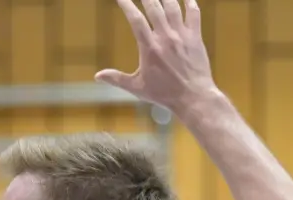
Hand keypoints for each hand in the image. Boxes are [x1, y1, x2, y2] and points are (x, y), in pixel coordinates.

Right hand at [95, 0, 215, 114]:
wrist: (193, 96)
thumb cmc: (164, 94)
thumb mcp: (137, 88)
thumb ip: (117, 79)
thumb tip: (97, 76)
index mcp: (150, 48)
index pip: (136, 20)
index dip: (127, 5)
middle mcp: (165, 38)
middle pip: (154, 8)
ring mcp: (182, 35)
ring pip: (173, 7)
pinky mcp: (196, 37)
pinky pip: (194, 14)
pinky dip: (190, 3)